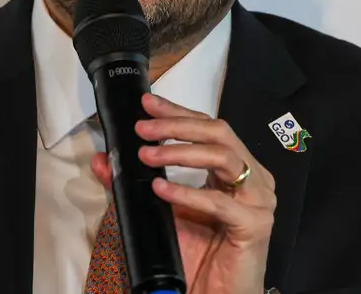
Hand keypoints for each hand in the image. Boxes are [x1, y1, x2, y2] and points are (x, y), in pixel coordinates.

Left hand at [91, 93, 274, 293]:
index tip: (147, 103)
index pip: (208, 127)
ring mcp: (259, 200)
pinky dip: (187, 193)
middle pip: (218, 132)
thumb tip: (102, 160)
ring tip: (146, 155)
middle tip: (143, 129)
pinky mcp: (254, 225)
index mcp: (236, 169)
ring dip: (180, 151)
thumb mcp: (161, 213)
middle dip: (177, 125)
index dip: (177, 111)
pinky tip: (161, 189)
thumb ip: (134, 185)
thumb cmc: (197, 257)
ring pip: (223, 156)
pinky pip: (219, 202)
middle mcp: (253, 177)